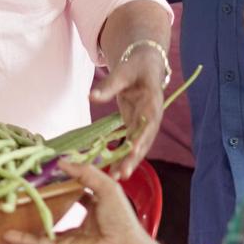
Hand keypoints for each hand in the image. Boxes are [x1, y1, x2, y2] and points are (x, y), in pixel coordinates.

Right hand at [5, 159, 150, 243]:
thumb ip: (85, 172)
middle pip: (52, 210)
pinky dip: (24, 241)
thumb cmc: (121, 219)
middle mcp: (79, 220)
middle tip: (17, 196)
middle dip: (36, 205)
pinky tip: (7, 238)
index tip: (39, 173)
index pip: (71, 190)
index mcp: (93, 204)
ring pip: (41, 230)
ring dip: (23, 227)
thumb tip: (61, 162)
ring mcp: (69, 237)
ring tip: (4, 221)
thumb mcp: (107, 187)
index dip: (57, 182)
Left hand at [91, 45, 166, 177]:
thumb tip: (91, 96)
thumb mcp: (123, 72)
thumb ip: (108, 86)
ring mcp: (144, 124)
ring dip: (128, 162)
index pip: (148, 124)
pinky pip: (130, 144)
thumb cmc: (135, 66)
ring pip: (138, 146)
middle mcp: (152, 118)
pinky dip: (123, 156)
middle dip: (133, 159)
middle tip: (122, 175)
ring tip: (116, 178)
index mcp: (152, 103)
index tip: (134, 152)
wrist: (144, 65)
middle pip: (144, 141)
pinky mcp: (136, 126)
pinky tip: (113, 169)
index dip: (141, 140)